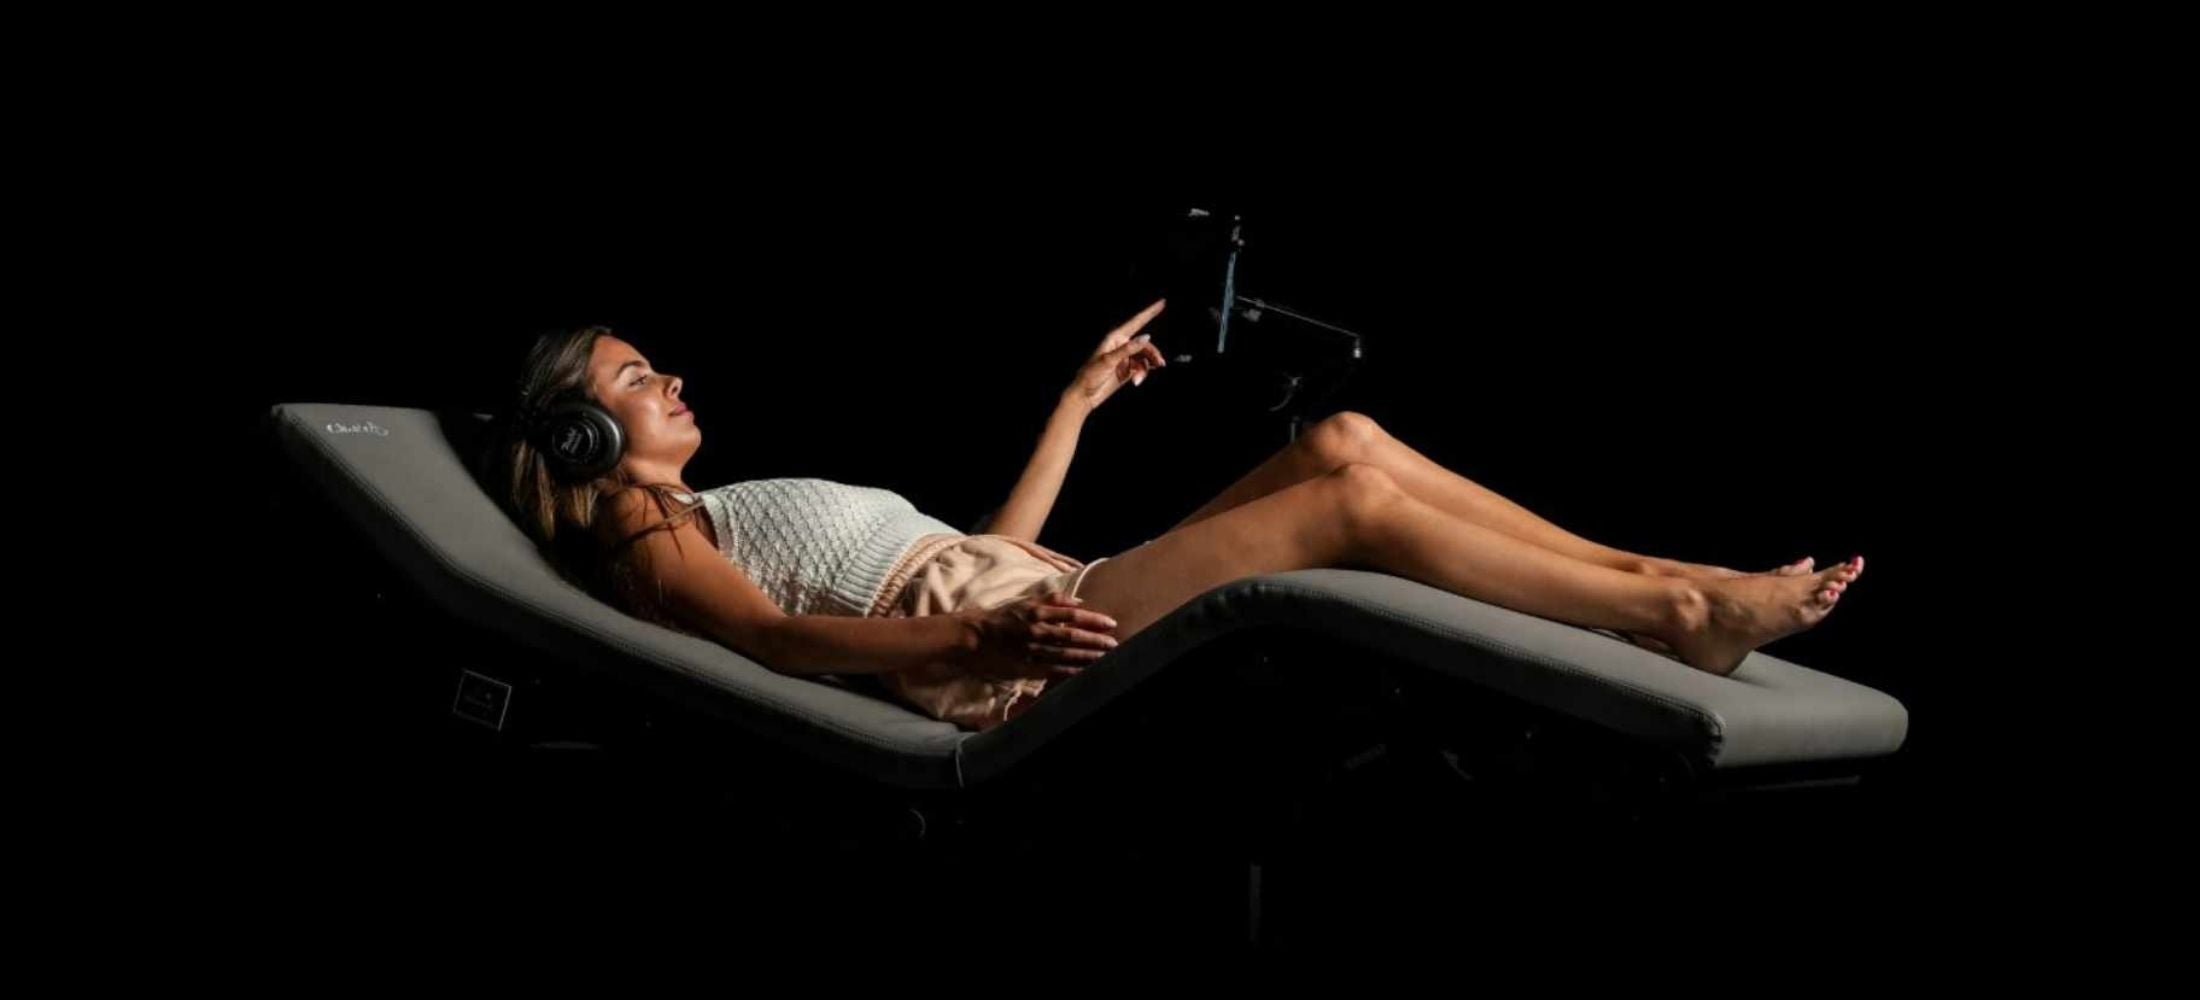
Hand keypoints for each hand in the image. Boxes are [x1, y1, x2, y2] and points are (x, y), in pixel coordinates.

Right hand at [952, 592, 1119, 683]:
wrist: (971, 636)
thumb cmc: (1000, 617)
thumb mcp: (1025, 602)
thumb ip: (1052, 600)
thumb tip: (1079, 602)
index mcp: (1037, 612)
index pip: (1072, 615)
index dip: (1093, 620)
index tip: (1111, 623)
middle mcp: (1036, 630)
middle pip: (1072, 636)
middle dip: (1096, 641)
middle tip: (1116, 644)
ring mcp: (1031, 650)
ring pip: (1065, 654)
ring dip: (1087, 657)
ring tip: (1107, 659)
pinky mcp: (1025, 667)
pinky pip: (1051, 670)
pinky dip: (1069, 672)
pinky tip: (1084, 673)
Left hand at [1062, 299, 1167, 413]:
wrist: (1085, 395)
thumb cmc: (1091, 375)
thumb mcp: (1109, 360)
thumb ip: (1128, 349)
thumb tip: (1145, 337)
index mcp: (1115, 338)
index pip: (1136, 322)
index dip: (1150, 312)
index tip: (1162, 303)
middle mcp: (1122, 346)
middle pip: (1145, 344)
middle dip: (1153, 353)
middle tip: (1160, 363)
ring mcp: (1125, 358)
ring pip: (1145, 357)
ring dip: (1148, 366)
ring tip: (1141, 378)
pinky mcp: (1128, 370)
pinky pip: (1142, 367)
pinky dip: (1142, 374)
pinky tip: (1137, 381)